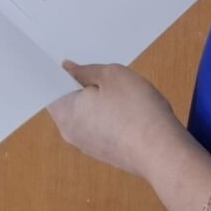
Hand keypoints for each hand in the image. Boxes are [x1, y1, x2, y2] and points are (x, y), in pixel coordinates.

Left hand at [48, 62, 184, 177]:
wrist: (161, 150)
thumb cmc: (134, 108)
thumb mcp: (112, 74)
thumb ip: (85, 71)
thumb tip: (68, 69)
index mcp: (65, 113)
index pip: (49, 88)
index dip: (58, 72)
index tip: (68, 59)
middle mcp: (70, 133)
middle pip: (69, 100)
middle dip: (83, 84)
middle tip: (104, 72)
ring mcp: (88, 146)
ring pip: (86, 113)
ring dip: (98, 98)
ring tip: (122, 90)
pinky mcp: (105, 152)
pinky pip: (100, 126)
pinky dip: (109, 114)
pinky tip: (129, 108)